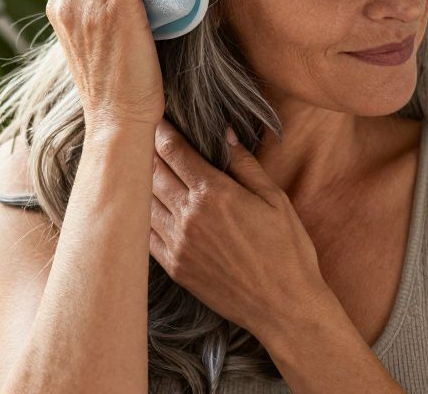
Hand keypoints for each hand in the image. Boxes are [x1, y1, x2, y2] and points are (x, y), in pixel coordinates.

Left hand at [150, 118, 328, 334]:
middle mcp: (189, 216)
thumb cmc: (287, 251)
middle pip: (152, 171)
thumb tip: (225, 133)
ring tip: (140, 168)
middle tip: (142, 137)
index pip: (174, 151)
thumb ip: (245, 164)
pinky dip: (143, 215)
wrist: (285, 307)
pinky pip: (145, 233)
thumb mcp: (275, 200)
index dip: (162, 131)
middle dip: (147, 151)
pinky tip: (146, 206)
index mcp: (214, 193)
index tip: (158, 119)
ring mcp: (178, 243)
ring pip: (143, 201)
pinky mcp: (174, 266)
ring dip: (140, 182)